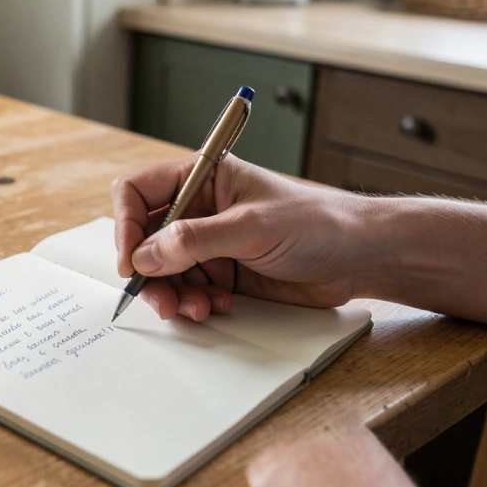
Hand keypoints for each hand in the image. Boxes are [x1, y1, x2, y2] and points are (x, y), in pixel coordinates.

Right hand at [110, 155, 376, 320]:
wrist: (360, 256)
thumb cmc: (317, 222)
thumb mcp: (252, 227)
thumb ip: (195, 240)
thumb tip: (145, 255)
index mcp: (202, 178)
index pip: (138, 193)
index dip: (127, 226)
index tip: (132, 262)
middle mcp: (199, 209)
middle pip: (145, 239)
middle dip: (150, 272)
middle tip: (161, 299)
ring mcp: (210, 243)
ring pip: (163, 271)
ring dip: (172, 294)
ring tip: (197, 308)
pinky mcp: (223, 273)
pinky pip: (188, 290)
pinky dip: (193, 303)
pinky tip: (217, 307)